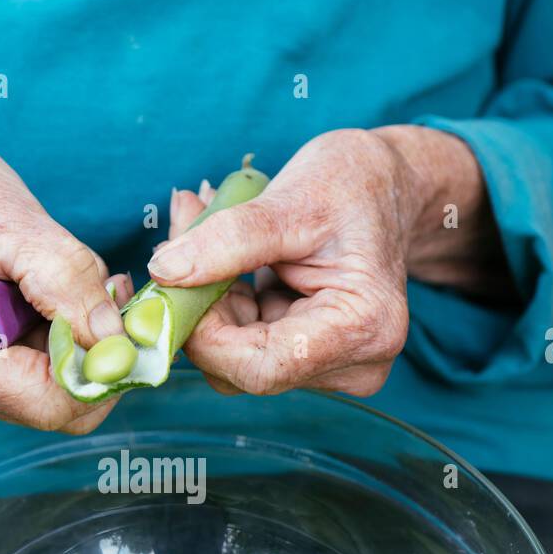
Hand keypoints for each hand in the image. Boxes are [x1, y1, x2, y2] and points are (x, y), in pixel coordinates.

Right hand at [0, 121, 126, 431]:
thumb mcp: (18, 224)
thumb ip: (70, 283)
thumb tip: (117, 341)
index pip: (51, 404)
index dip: (102, 370)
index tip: (128, 319)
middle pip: (58, 407)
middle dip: (96, 356)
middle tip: (111, 292)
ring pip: (56, 392)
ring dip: (82, 344)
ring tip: (76, 283)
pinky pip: (41, 378)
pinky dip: (64, 342)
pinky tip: (58, 298)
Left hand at [149, 126, 499, 395]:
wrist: (387, 186)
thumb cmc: (354, 185)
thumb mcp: (292, 200)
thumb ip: (229, 240)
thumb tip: (165, 271)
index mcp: (363, 328)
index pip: (262, 367)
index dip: (205, 335)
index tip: (173, 278)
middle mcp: (356, 365)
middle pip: (245, 368)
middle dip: (203, 310)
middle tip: (183, 235)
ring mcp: (334, 368)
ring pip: (238, 358)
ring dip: (210, 301)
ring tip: (207, 231)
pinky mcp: (311, 359)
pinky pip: (246, 346)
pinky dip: (226, 304)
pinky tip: (228, 258)